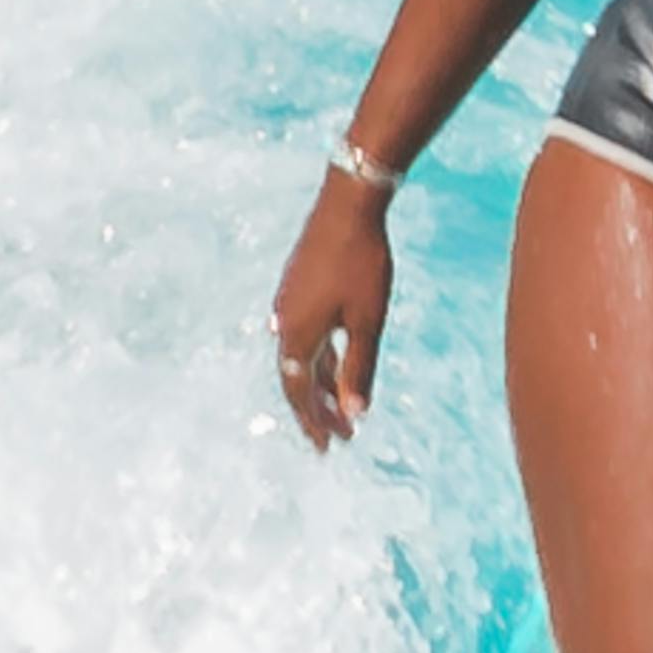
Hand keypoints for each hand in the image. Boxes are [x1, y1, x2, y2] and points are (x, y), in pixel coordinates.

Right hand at [274, 159, 395, 446]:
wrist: (348, 204)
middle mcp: (285, 322)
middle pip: (297, 379)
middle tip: (337, 437)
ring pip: (301, 356)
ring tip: (340, 407)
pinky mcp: (297, 287)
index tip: (329, 448)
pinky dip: (318, 357)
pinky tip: (332, 363)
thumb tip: (355, 413)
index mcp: (298, 334)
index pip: (300, 393)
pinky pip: (303, 334)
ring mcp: (288, 303)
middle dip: (317, 410)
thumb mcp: (367, 321)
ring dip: (319, 384)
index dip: (314, 422)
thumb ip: (360, 368)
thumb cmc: (363, 262)